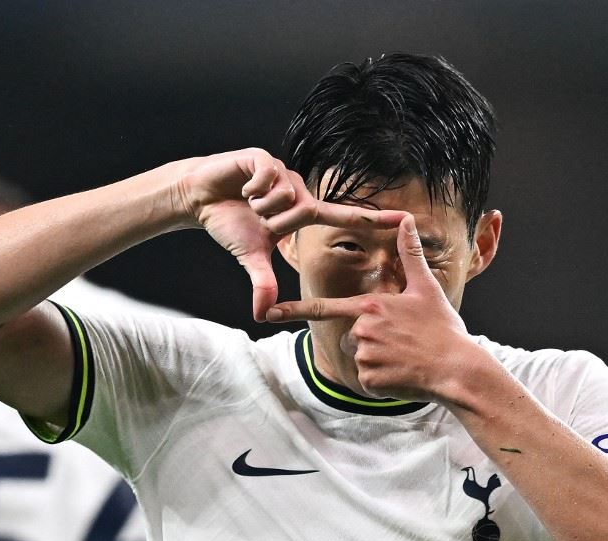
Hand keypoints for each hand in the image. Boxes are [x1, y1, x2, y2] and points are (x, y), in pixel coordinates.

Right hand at [178, 148, 404, 320]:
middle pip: (302, 212)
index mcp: (304, 211)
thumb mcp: (250, 255)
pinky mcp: (264, 159)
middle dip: (275, 223)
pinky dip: (252, 188)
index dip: (375, 218)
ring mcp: (283, 172)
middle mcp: (299, 190)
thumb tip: (260, 314)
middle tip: (258, 220)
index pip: (345, 216)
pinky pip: (268, 177)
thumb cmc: (231, 223)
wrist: (201, 197)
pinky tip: (243, 187)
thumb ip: (262, 281)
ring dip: (261, 206)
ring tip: (249, 202)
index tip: (406, 219)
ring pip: (285, 195)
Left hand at [265, 214, 472, 402]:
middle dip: (372, 342)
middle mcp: (362, 329)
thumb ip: (410, 255)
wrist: (457, 370)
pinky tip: (404, 375)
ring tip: (406, 359)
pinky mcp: (370, 381)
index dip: (292, 311)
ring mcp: (364, 356)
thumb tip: (405, 220)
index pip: (323, 308)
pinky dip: (383, 382)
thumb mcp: (426, 288)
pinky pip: (368, 381)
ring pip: (360, 359)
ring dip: (379, 362)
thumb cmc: (443, 329)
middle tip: (404, 344)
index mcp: (370, 306)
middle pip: (352, 336)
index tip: (267, 313)